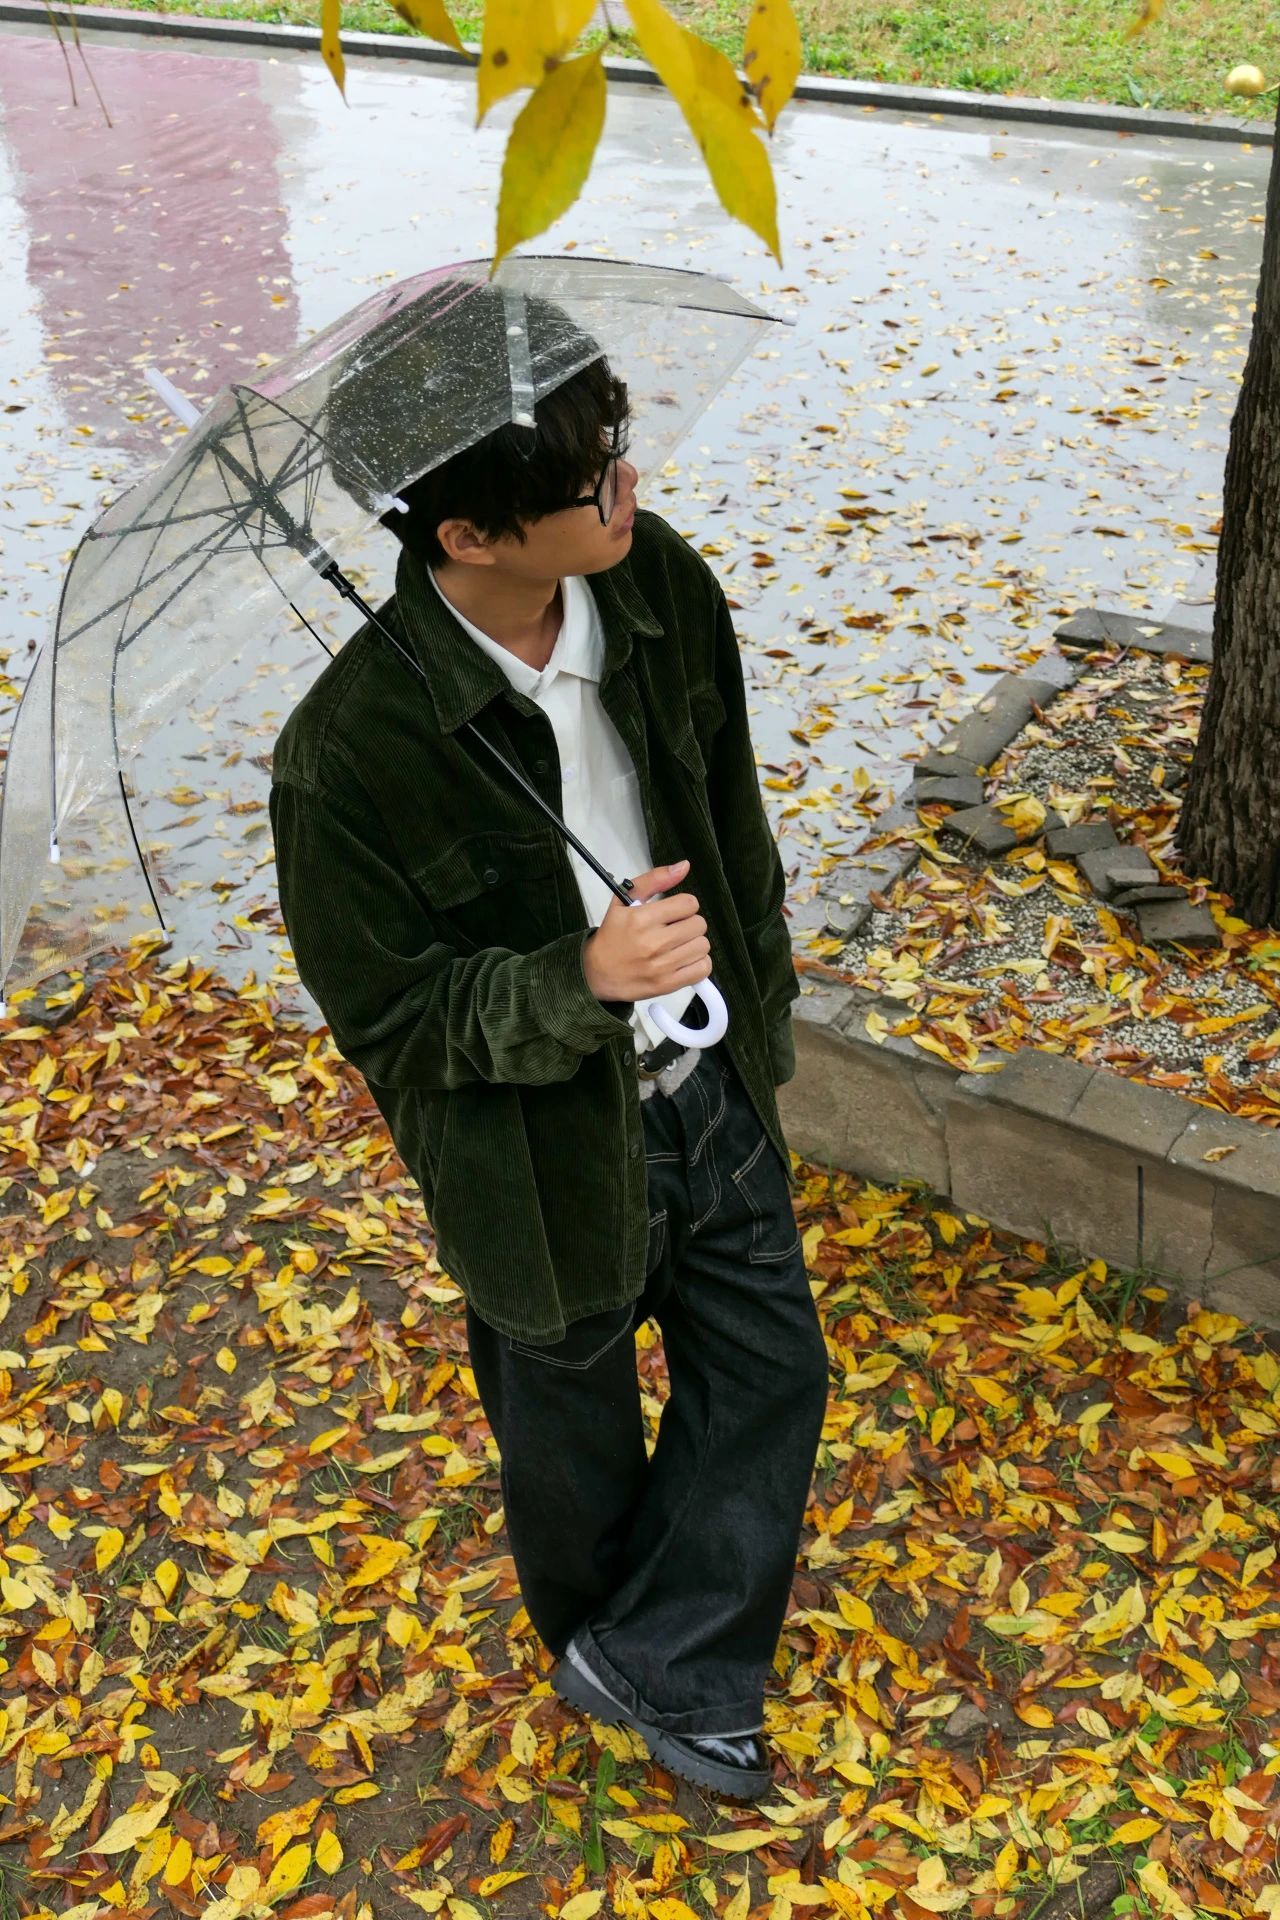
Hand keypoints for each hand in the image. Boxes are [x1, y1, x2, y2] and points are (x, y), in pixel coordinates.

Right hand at [584, 859, 711, 1004]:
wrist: (597, 973)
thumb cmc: (613, 936)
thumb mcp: (624, 900)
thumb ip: (655, 879)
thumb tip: (684, 866)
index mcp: (641, 918)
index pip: (688, 904)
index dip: (684, 906)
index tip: (674, 913)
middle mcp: (653, 942)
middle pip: (699, 924)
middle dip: (689, 923)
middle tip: (675, 929)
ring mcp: (661, 965)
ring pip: (703, 945)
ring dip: (694, 943)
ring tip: (677, 945)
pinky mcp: (667, 984)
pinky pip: (702, 969)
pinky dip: (699, 963)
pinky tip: (684, 959)